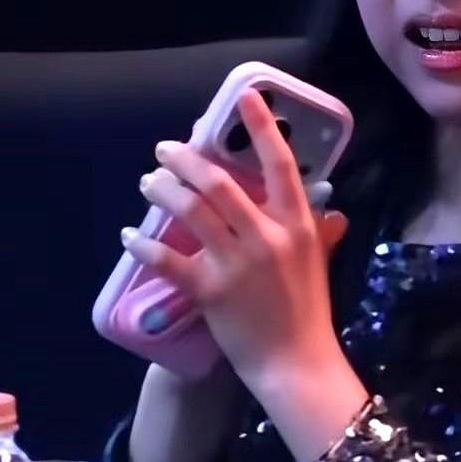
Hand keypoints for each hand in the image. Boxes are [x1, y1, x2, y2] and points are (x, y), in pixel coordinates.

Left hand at [121, 86, 367, 461]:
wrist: (296, 363)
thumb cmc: (308, 313)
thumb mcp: (319, 264)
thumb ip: (320, 232)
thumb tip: (331, 213)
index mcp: (297, 225)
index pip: (279, 165)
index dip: (260, 127)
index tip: (244, 98)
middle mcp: (267, 237)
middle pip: (218, 182)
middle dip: (184, 159)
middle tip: (165, 151)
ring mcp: (237, 263)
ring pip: (190, 210)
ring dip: (162, 191)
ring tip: (149, 185)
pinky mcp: (211, 291)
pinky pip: (168, 259)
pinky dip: (144, 245)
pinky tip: (129, 236)